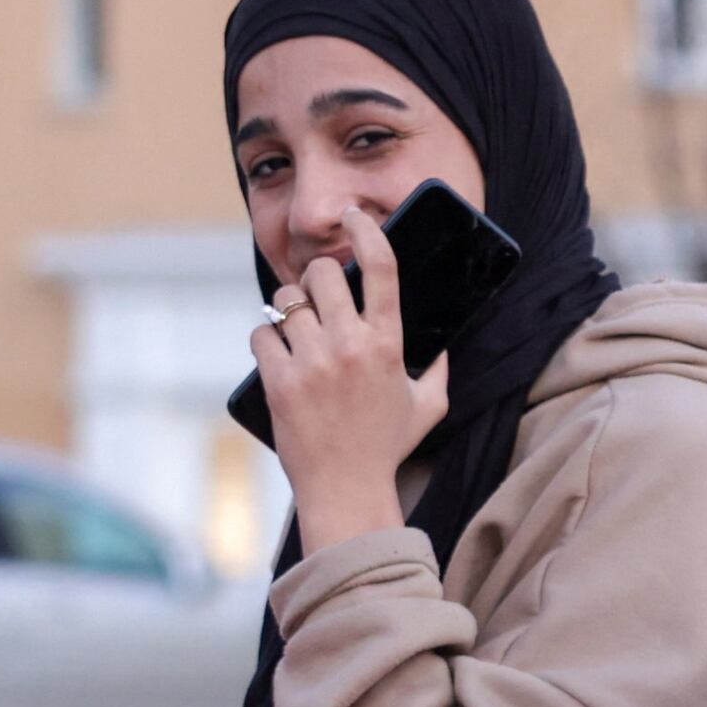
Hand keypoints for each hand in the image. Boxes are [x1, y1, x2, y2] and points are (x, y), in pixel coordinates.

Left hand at [250, 199, 449, 551]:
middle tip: (317, 297)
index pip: (381, 268)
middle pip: (323, 274)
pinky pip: (261, 333)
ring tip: (296, 331)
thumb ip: (440, 372)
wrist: (345, 490)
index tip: (354, 216)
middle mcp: (350, 345)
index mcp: (388, 345)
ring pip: (287, 300)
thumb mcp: (427, 409)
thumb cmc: (386, 449)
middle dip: (317, 279)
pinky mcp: (279, 380)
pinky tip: (277, 355)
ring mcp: (312, 362)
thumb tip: (444, 348)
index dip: (367, 231)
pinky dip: (266, 339)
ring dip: (289, 309)